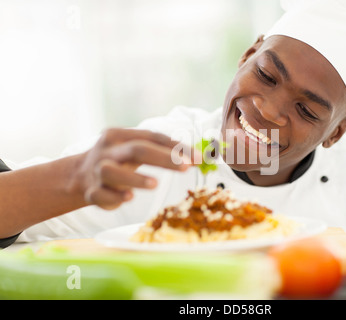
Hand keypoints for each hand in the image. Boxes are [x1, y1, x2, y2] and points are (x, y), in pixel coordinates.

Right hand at [68, 128, 195, 209]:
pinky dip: (115, 197)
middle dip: (163, 158)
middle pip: (137, 149)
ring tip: (155, 184)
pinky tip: (129, 198)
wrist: (78, 176)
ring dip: (135, 178)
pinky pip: (102, 194)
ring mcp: (97, 170)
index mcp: (121, 135)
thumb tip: (199, 158)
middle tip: (185, 167)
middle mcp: (109, 150)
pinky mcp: (92, 191)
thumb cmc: (119, 160)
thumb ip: (164, 152)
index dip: (177, 147)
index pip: (153, 137)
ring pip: (113, 172)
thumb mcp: (137, 150)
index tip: (199, 158)